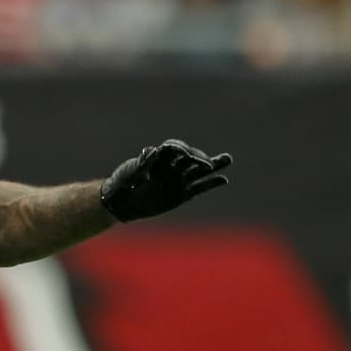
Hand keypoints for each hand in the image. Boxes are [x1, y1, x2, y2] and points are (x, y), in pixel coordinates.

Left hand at [99, 138, 232, 221]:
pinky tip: (224, 180)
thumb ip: (143, 163)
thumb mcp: (130, 172)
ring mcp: (178, 180)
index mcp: (160, 157)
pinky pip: (199, 188)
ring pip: (199, 171)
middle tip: (214, 161)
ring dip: (214, 165)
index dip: (183, 150)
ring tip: (229, 159)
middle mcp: (172, 166)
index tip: (188, 156)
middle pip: (192, 158)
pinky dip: (211, 184)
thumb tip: (152, 151)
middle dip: (203, 157)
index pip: (176, 149)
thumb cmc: (122, 183)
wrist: (121, 202)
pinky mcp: (182, 194)